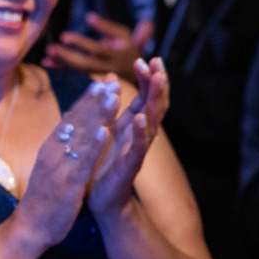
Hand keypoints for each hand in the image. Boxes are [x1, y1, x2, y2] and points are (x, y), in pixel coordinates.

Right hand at [13, 79, 119, 249]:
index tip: (101, 83)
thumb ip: (60, 149)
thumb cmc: (43, 198)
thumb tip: (70, 132)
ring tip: (113, 96)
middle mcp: (54, 152)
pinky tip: (104, 131)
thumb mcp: (51, 167)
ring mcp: (60, 166)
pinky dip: (93, 145)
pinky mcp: (68, 184)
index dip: (86, 100)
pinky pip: (83, 161)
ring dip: (98, 114)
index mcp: (50, 147)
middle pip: (77, 121)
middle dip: (96, 100)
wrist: (29, 228)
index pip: (70, 119)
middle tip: (112, 81)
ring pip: (81, 136)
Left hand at [43, 13, 153, 81]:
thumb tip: (89, 17)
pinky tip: (46, 61)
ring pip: (79, 69)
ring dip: (61, 63)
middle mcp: (109, 67)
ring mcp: (100, 74)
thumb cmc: (130, 47)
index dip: (80, 44)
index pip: (97, 49)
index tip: (63, 37)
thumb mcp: (127, 35)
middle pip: (86, 63)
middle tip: (50, 48)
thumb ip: (108, 27)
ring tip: (46, 56)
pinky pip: (76, 72)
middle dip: (67, 57)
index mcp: (118, 55)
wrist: (139, 73)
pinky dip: (61, 67)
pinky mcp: (93, 76)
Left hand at [89, 58, 168, 216]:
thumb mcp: (107, 131)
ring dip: (154, 99)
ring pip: (151, 120)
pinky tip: (139, 118)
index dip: (149, 78)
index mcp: (132, 126)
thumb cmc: (103, 166)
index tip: (147, 57)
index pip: (146, 96)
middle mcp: (140, 135)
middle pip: (155, 104)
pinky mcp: (130, 166)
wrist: (101, 201)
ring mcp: (138, 150)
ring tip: (157, 80)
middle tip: (157, 62)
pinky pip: (138, 146)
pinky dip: (139, 131)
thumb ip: (112, 109)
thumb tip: (109, 80)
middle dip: (157, 82)